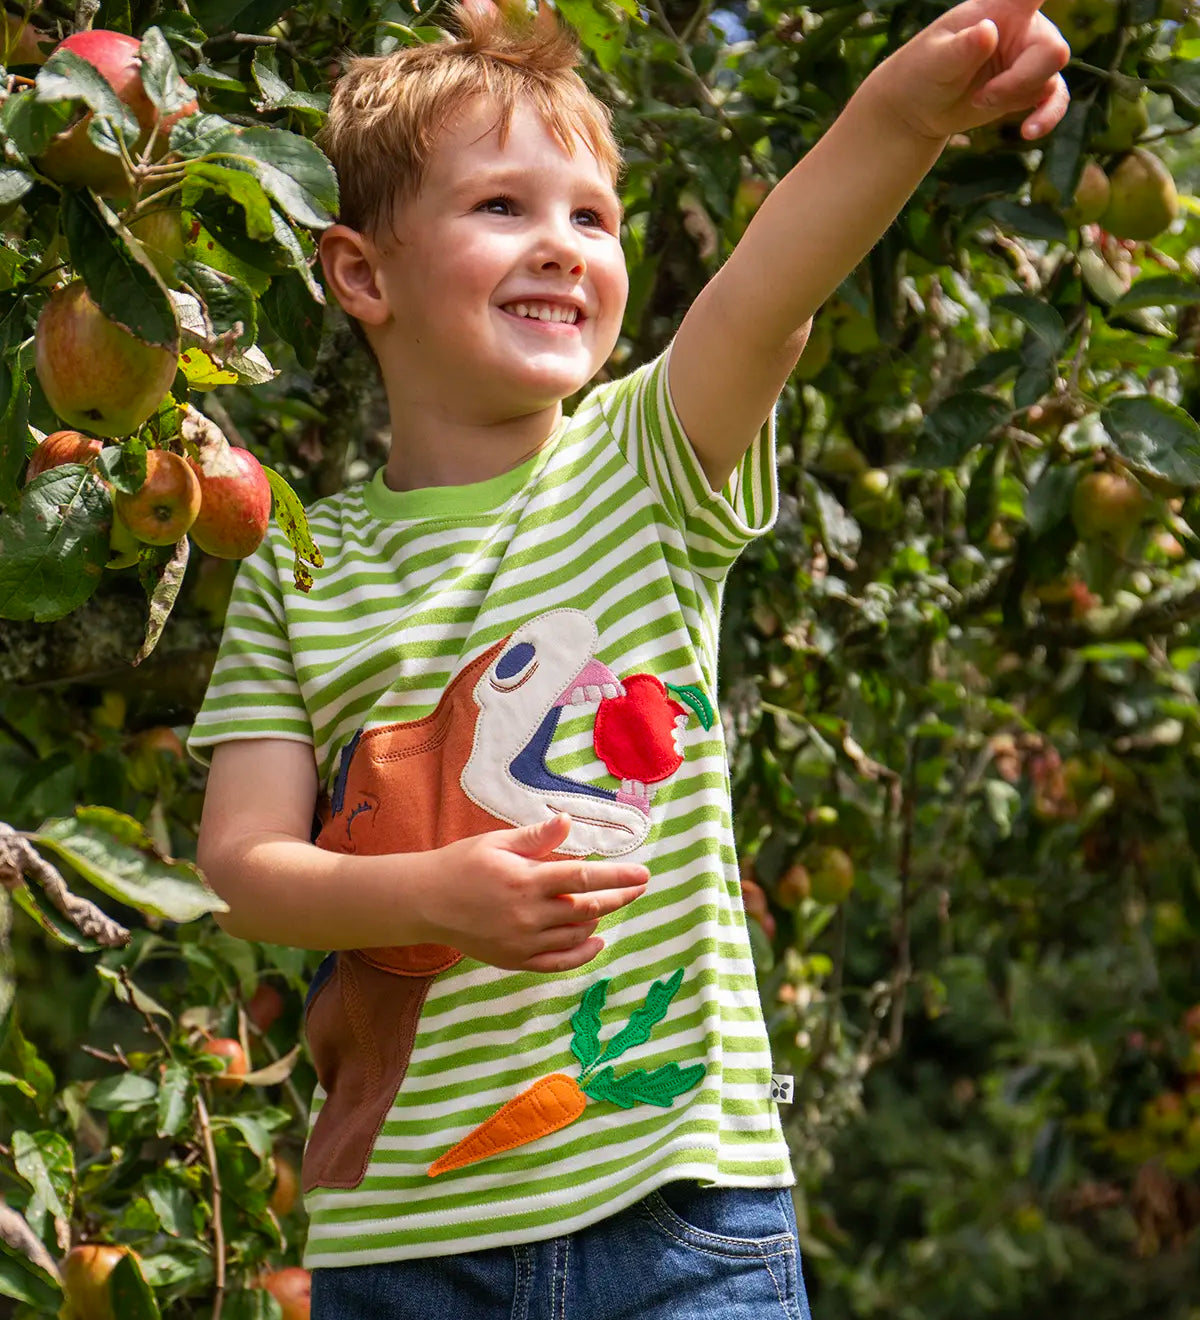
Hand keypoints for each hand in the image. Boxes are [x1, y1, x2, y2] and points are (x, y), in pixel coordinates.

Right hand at [417, 814, 649, 972]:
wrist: (425, 902)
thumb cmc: (462, 864)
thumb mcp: (497, 842)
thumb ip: (537, 837)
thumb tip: (568, 822)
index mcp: (525, 880)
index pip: (583, 879)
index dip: (617, 877)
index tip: (642, 874)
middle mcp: (528, 915)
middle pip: (587, 909)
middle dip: (618, 897)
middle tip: (639, 887)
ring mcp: (523, 942)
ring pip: (576, 935)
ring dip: (598, 919)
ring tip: (609, 903)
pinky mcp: (515, 960)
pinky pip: (558, 963)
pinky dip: (582, 954)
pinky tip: (596, 940)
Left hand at [870, 0, 1070, 143]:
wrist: (920, 107)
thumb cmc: (924, 71)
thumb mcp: (936, 60)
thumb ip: (962, 47)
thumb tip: (987, 30)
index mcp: (1002, 8)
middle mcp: (1023, 28)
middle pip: (1052, 51)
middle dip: (1019, 81)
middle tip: (980, 95)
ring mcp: (1029, 57)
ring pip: (1050, 79)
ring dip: (1016, 99)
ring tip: (980, 102)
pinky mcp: (1029, 86)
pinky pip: (1055, 99)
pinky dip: (1046, 116)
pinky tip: (1029, 131)